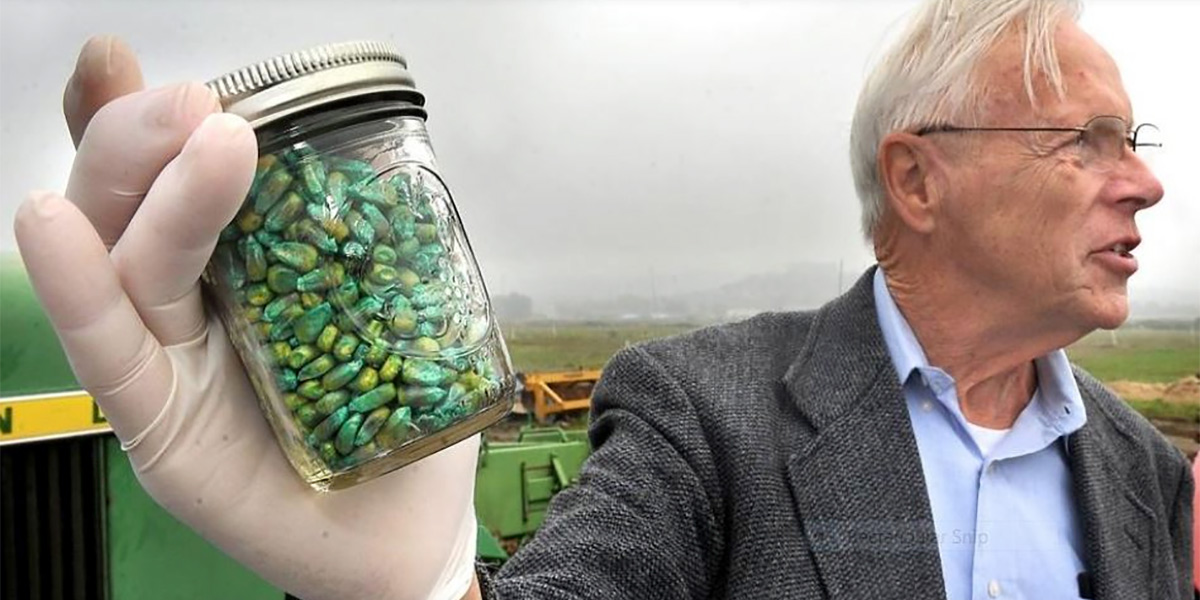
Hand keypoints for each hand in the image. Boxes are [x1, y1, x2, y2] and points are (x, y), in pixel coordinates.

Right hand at [16, 36, 478, 599]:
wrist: (408, 530)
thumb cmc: (399, 418)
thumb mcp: (396, 308)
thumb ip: (367, 238)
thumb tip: (363, 148)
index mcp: (237, 271)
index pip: (174, 184)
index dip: (144, 123)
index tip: (133, 62)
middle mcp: (189, 310)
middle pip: (133, 209)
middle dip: (148, 141)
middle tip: (196, 103)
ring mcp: (168, 365)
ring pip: (124, 263)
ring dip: (144, 190)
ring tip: (184, 130)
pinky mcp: (159, 428)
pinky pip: (111, 356)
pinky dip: (80, 292)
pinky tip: (53, 231)